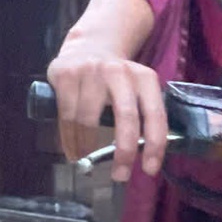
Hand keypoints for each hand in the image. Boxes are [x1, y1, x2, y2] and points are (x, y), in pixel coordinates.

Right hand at [48, 0, 161, 183]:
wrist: (88, 46)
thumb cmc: (116, 81)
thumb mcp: (136, 89)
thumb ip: (142, 114)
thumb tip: (147, 159)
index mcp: (145, 78)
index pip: (155, 114)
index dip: (155, 144)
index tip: (150, 170)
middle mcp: (120, 71)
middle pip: (126, 117)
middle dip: (124, 152)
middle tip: (120, 176)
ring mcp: (91, 71)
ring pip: (89, 120)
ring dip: (87, 148)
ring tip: (86, 162)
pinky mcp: (66, 74)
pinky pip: (67, 115)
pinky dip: (68, 139)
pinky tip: (72, 151)